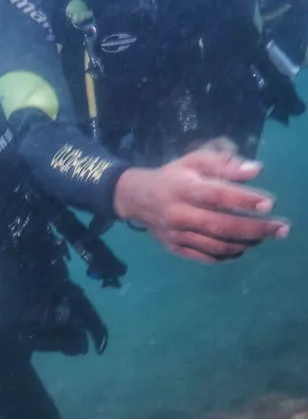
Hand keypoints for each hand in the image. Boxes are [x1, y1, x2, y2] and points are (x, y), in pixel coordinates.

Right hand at [113, 138, 289, 261]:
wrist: (136, 198)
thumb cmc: (173, 176)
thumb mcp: (194, 161)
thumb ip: (224, 163)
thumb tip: (255, 171)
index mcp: (183, 188)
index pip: (216, 196)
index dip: (243, 201)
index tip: (269, 204)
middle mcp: (178, 213)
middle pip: (220, 226)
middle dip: (255, 229)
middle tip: (282, 229)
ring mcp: (176, 234)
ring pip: (214, 245)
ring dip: (244, 243)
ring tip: (263, 238)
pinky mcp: (174, 247)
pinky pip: (204, 257)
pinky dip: (226, 255)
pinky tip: (241, 247)